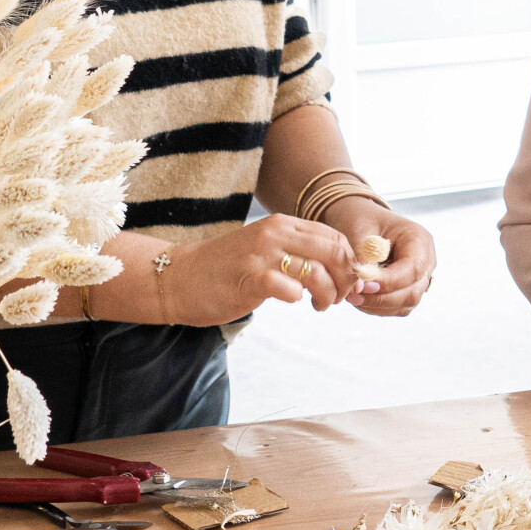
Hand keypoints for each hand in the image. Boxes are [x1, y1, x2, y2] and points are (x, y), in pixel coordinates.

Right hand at [158, 215, 361, 323]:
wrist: (180, 278)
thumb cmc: (228, 269)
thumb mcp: (267, 249)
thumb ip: (299, 252)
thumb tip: (340, 268)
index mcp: (283, 223)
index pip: (335, 237)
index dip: (350, 263)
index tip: (347, 283)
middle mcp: (275, 233)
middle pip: (334, 253)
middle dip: (346, 280)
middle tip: (338, 297)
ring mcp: (261, 255)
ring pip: (318, 272)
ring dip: (328, 295)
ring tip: (319, 305)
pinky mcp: (249, 280)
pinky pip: (289, 288)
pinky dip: (299, 298)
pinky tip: (294, 302)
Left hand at [320, 199, 436, 317]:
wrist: (360, 220)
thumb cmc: (362, 219)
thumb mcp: (359, 231)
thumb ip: (362, 258)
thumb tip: (359, 286)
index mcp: (419, 239)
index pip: (412, 269)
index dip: (389, 282)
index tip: (364, 285)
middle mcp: (425, 260)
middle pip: (412, 291)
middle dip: (382, 298)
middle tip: (353, 295)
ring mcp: (419, 277)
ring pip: (406, 303)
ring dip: (378, 305)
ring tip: (353, 297)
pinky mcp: (407, 289)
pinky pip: (397, 307)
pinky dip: (378, 307)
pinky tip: (360, 299)